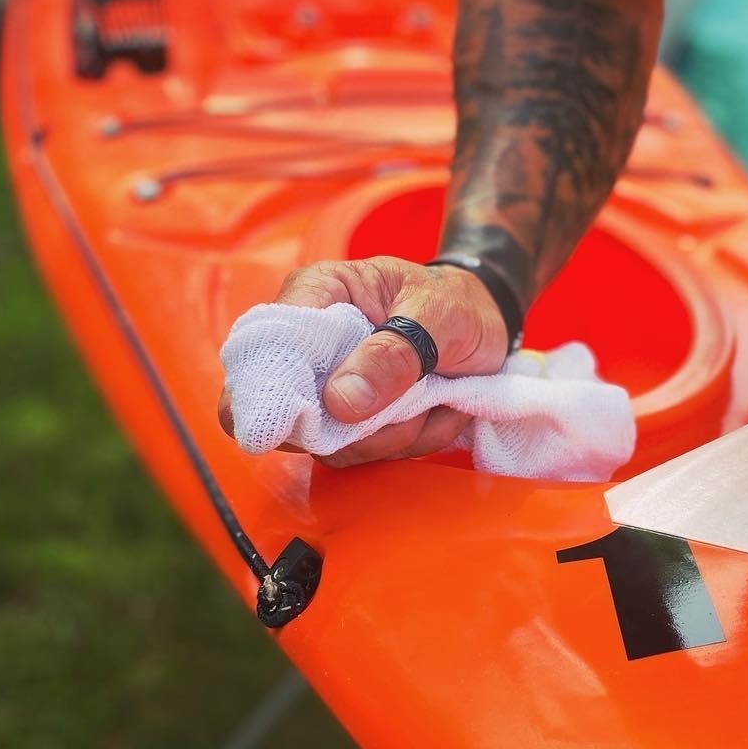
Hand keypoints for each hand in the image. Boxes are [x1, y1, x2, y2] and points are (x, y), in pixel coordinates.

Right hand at [218, 257, 509, 467]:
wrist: (485, 319)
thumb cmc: (455, 301)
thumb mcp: (437, 314)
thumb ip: (393, 353)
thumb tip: (340, 403)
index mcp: (316, 294)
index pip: (262, 349)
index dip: (275, 393)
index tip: (324, 417)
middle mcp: (309, 346)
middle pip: (290, 414)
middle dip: (358, 429)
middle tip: (415, 408)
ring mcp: (329, 389)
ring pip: (333, 445)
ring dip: (394, 436)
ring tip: (437, 399)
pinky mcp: (354, 421)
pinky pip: (368, 453)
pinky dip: (412, 442)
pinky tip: (440, 411)